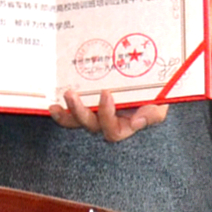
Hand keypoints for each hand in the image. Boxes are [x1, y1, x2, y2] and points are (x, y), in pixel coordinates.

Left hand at [52, 90, 169, 141]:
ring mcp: (95, 114)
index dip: (107, 114)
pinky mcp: (85, 104)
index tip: (106, 93)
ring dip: (66, 113)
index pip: (113, 130)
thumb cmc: (157, 95)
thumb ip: (152, 114)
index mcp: (125, 125)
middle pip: (90, 125)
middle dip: (79, 112)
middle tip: (72, 94)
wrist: (151, 81)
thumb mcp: (160, 105)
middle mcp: (108, 122)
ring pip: (77, 122)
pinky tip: (52, 105)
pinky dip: (61, 112)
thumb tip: (136, 122)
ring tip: (58, 101)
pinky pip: (70, 114)